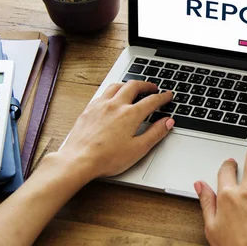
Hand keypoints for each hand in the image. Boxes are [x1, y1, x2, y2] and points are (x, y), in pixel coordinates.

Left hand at [54, 80, 174, 180]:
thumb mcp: (138, 149)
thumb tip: (168, 122)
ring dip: (128, 84)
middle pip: (134, 86)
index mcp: (130, 114)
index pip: (152, 100)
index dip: (163, 97)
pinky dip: (112, 91)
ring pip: (116, 86)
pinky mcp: (88, 110)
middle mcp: (115, 105)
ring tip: (133, 88)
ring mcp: (100, 106)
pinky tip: (112, 98)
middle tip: (153, 88)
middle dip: (146, 85)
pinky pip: (103, 93)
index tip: (168, 95)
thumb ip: (155, 133)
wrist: (78, 161)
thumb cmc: (107, 158)